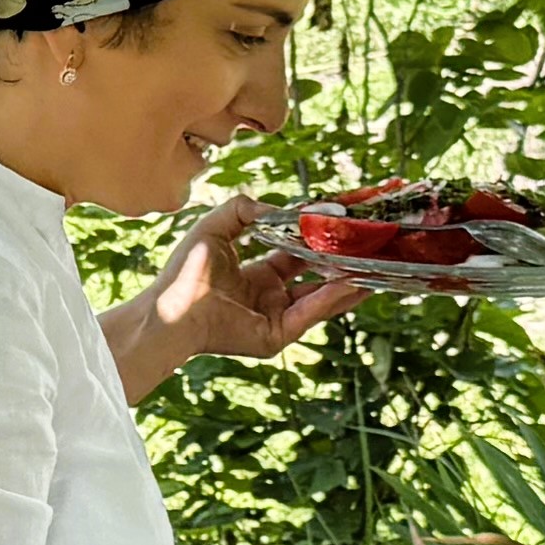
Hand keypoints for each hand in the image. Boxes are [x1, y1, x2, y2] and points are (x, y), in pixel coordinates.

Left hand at [104, 196, 360, 391]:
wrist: (171, 306)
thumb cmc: (186, 270)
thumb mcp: (215, 227)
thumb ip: (243, 209)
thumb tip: (277, 208)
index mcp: (256, 275)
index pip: (297, 256)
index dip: (318, 242)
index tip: (340, 225)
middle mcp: (269, 298)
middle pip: (315, 279)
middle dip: (341, 265)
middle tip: (368, 247)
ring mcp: (275, 319)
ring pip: (320, 300)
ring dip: (347, 283)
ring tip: (373, 266)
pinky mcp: (276, 337)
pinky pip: (309, 315)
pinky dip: (330, 299)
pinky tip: (350, 283)